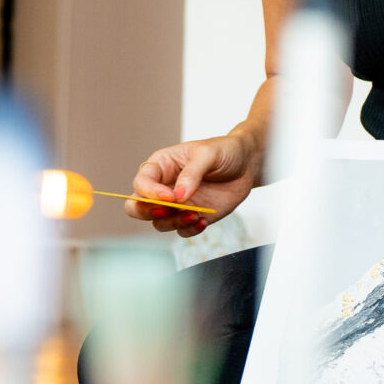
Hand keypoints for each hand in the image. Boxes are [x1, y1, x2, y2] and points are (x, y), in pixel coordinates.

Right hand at [129, 132, 258, 235]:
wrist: (247, 164)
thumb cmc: (224, 151)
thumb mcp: (208, 154)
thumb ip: (192, 173)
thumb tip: (178, 197)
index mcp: (161, 166)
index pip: (141, 183)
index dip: (150, 193)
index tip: (171, 197)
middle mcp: (163, 187)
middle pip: (137, 207)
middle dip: (147, 212)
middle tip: (169, 210)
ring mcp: (177, 205)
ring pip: (159, 223)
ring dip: (173, 223)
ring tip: (195, 215)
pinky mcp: (191, 217)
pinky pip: (181, 231)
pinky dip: (190, 230)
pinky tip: (203, 221)